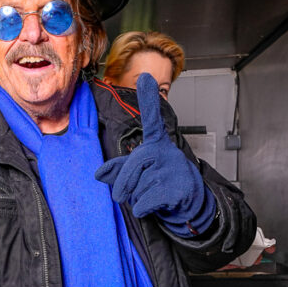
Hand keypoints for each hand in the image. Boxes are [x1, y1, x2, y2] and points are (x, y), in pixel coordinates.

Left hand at [95, 73, 215, 232]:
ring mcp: (173, 168)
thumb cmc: (161, 184)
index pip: (151, 119)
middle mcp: (165, 152)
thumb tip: (98, 175)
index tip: (146, 76)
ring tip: (153, 196)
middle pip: (131, 167)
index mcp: (156, 144)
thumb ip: (118, 170)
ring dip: (137, 199)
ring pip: (136, 188)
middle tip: (125, 194)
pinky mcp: (178, 188)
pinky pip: (144, 202)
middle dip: (124, 185)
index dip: (148, 98)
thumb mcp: (139, 173)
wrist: (189, 205)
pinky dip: (144, 209)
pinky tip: (156, 206)